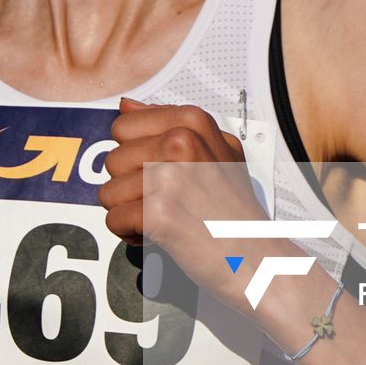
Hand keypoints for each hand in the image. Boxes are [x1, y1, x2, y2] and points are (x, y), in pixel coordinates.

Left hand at [99, 97, 267, 303]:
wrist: (257, 258)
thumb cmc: (234, 212)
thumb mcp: (216, 152)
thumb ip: (169, 125)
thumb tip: (127, 106)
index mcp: (192, 121)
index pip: (123, 126)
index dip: (135, 156)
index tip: (161, 173)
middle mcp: (181, 142)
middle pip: (113, 161)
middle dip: (130, 188)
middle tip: (166, 201)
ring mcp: (170, 176)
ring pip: (108, 192)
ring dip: (130, 213)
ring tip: (165, 218)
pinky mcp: (159, 212)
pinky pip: (113, 220)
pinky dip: (131, 235)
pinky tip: (160, 234)